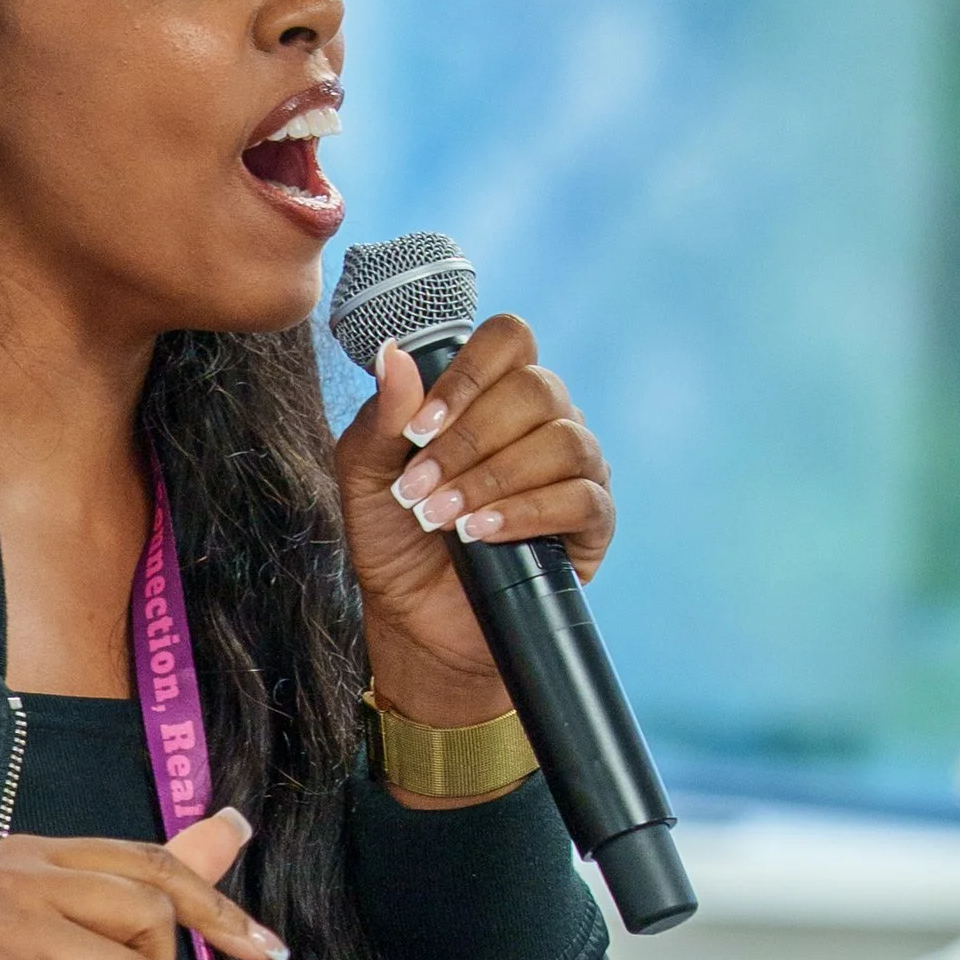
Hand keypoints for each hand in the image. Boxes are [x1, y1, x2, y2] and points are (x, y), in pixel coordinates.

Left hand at [333, 316, 613, 729]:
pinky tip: (482, 532)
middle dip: (468, 441)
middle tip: (418, 489)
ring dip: (491, 479)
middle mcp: (544, 419)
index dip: (467, 375)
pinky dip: (527, 512)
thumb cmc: (395, 537)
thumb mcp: (366, 477)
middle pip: (536, 389)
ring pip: (562, 441)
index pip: (508, 340)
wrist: (416, 619)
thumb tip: (394, 354)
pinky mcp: (592, 522)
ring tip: (441, 518)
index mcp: (494, 394)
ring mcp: (576, 467)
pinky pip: (581, 497)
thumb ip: (383, 418)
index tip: (419, 429)